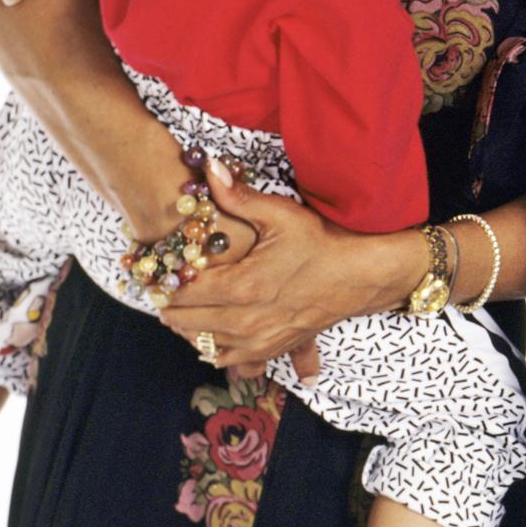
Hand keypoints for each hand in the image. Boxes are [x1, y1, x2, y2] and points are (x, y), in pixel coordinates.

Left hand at [155, 162, 404, 370]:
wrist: (362, 276)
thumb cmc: (323, 244)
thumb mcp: (282, 215)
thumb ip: (238, 196)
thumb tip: (209, 167)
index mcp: (243, 286)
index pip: (183, 290)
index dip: (166, 279)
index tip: (163, 267)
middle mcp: (246, 320)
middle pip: (184, 321)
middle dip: (170, 303)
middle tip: (168, 285)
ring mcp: (259, 340)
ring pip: (201, 343)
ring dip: (187, 326)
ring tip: (185, 306)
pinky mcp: (271, 350)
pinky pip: (226, 359)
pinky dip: (212, 346)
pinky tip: (211, 329)